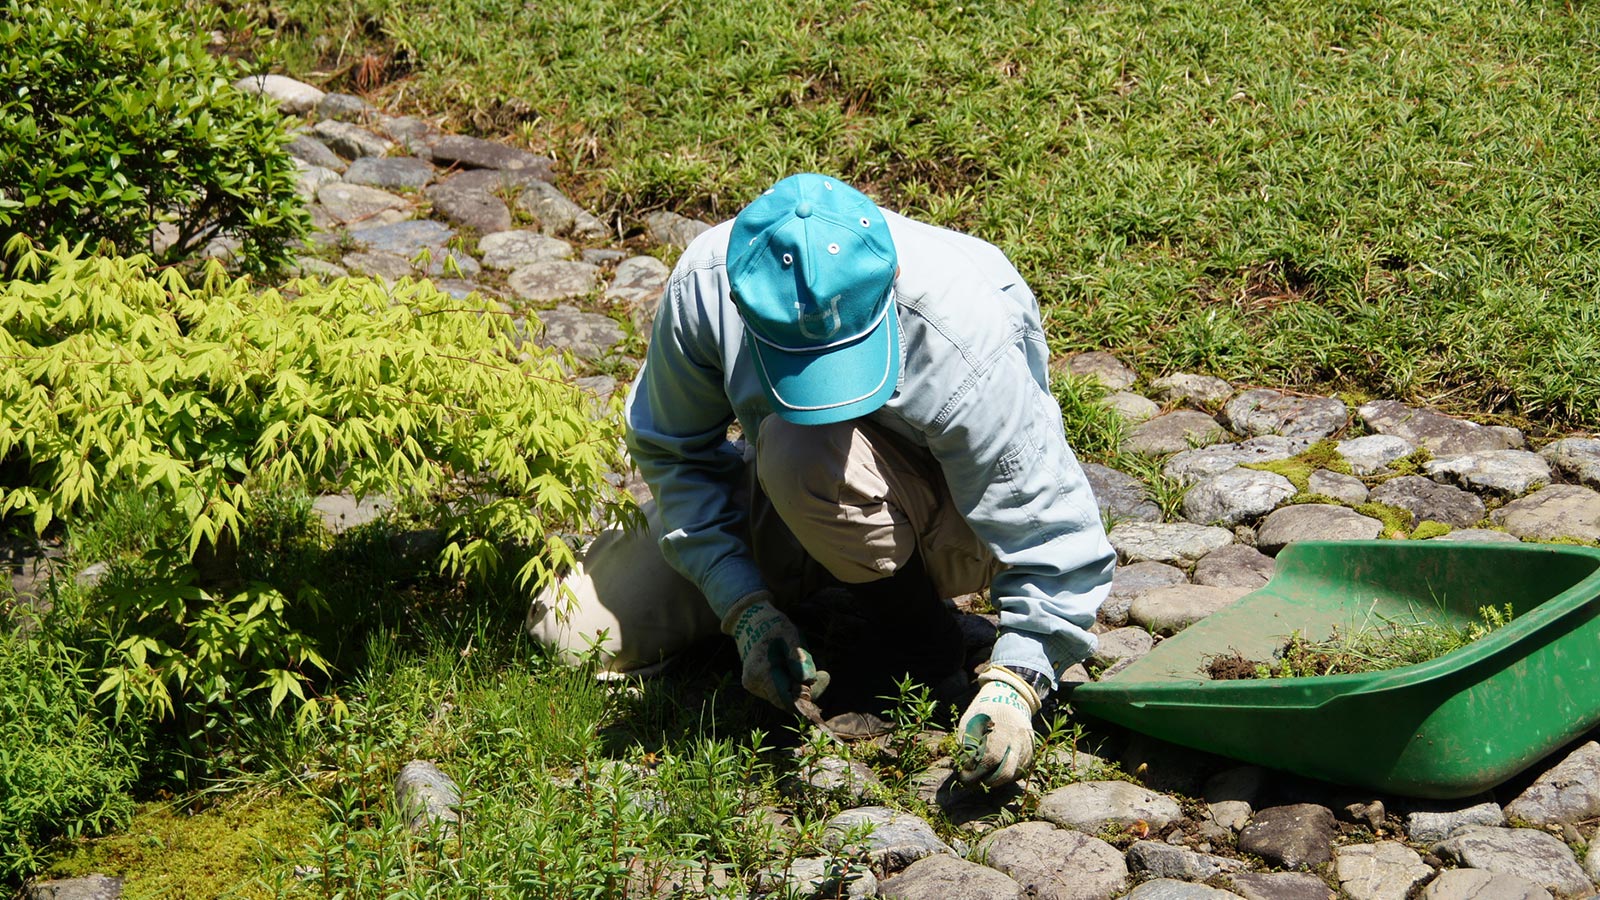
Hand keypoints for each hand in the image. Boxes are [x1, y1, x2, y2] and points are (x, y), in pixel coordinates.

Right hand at [723, 590, 819, 709]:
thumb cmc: (774, 627)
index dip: (807, 697)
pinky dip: (791, 684)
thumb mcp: (790, 635)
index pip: (786, 699)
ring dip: (799, 686)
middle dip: (807, 690)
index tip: (824, 678)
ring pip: (784, 698)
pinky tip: (794, 669)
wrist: (751, 621)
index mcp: (760, 672)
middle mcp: (753, 684)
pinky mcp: (756, 685)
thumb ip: (798, 657)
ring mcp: (753, 686)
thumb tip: (808, 680)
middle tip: (824, 674)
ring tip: (806, 666)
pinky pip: (779, 692)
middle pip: (787, 701)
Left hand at [957, 666, 1040, 787]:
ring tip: (981, 778)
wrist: (1010, 698)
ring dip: (995, 781)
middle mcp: (1018, 740)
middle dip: (986, 781)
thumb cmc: (986, 710)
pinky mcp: (1030, 753)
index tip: (963, 776)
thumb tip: (964, 765)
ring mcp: (1026, 747)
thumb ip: (967, 741)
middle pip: (1005, 772)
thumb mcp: (971, 720)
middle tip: (972, 781)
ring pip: (1013, 775)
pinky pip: (1018, 772)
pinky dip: (1004, 777)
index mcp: (1002, 728)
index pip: (990, 757)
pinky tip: (992, 772)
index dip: (975, 771)